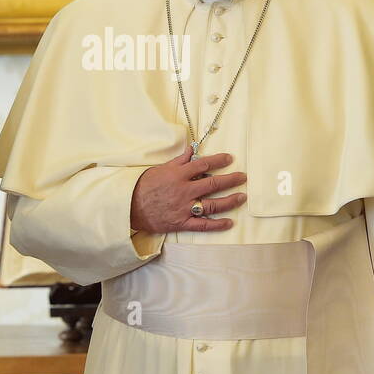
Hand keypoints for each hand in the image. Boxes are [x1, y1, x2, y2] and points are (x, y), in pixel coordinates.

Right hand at [130, 144, 246, 233]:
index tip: (230, 159)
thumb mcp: (161, 169)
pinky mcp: (182, 223)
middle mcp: (184, 190)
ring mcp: (184, 208)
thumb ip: (179, 160)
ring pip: (212, 204)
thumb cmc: (144, 186)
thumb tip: (192, 149)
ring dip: (229, 200)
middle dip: (231, 180)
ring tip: (242, 197)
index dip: (218, 161)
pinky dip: (217, 224)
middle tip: (243, 177)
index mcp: (178, 175)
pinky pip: (203, 225)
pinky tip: (229, 222)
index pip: (203, 164)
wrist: (130, 207)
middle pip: (213, 184)